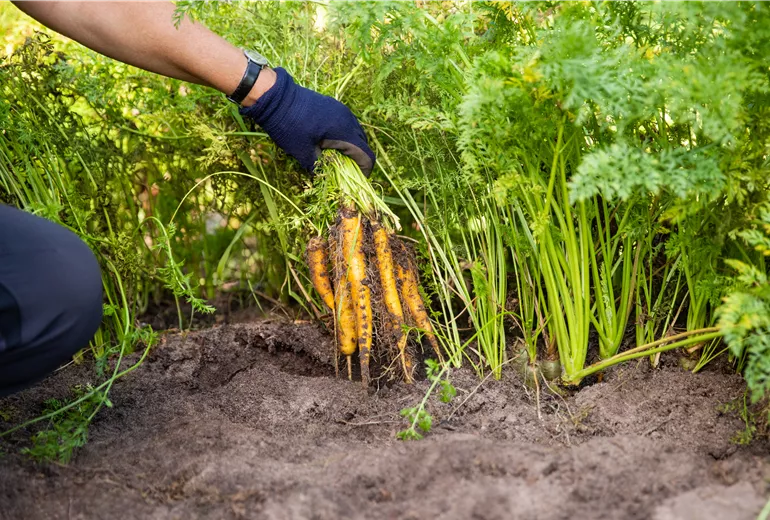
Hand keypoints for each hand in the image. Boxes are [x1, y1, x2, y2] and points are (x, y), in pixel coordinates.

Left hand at [240, 68, 374, 175]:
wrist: (275, 97)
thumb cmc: (289, 126)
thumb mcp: (302, 152)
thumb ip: (318, 166)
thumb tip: (324, 176)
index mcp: (344, 132)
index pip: (366, 155)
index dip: (365, 170)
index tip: (357, 180)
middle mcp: (348, 119)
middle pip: (363, 144)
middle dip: (358, 159)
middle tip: (346, 171)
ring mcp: (341, 110)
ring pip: (356, 133)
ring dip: (351, 147)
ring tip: (338, 158)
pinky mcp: (334, 106)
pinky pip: (347, 124)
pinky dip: (344, 136)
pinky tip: (331, 142)